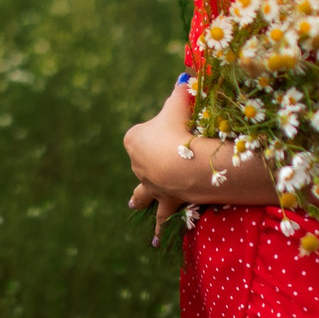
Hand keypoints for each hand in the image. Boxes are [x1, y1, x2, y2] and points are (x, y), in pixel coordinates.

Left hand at [125, 79, 200, 242]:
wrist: (183, 163)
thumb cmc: (180, 128)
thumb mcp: (179, 102)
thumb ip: (181, 89)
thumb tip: (184, 77)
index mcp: (134, 139)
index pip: (141, 133)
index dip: (157, 130)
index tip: (173, 128)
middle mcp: (137, 164)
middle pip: (142, 161)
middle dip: (149, 161)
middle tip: (161, 159)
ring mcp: (149, 185)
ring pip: (142, 193)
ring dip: (140, 199)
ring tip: (134, 205)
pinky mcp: (164, 200)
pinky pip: (162, 217)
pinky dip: (160, 228)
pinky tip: (156, 240)